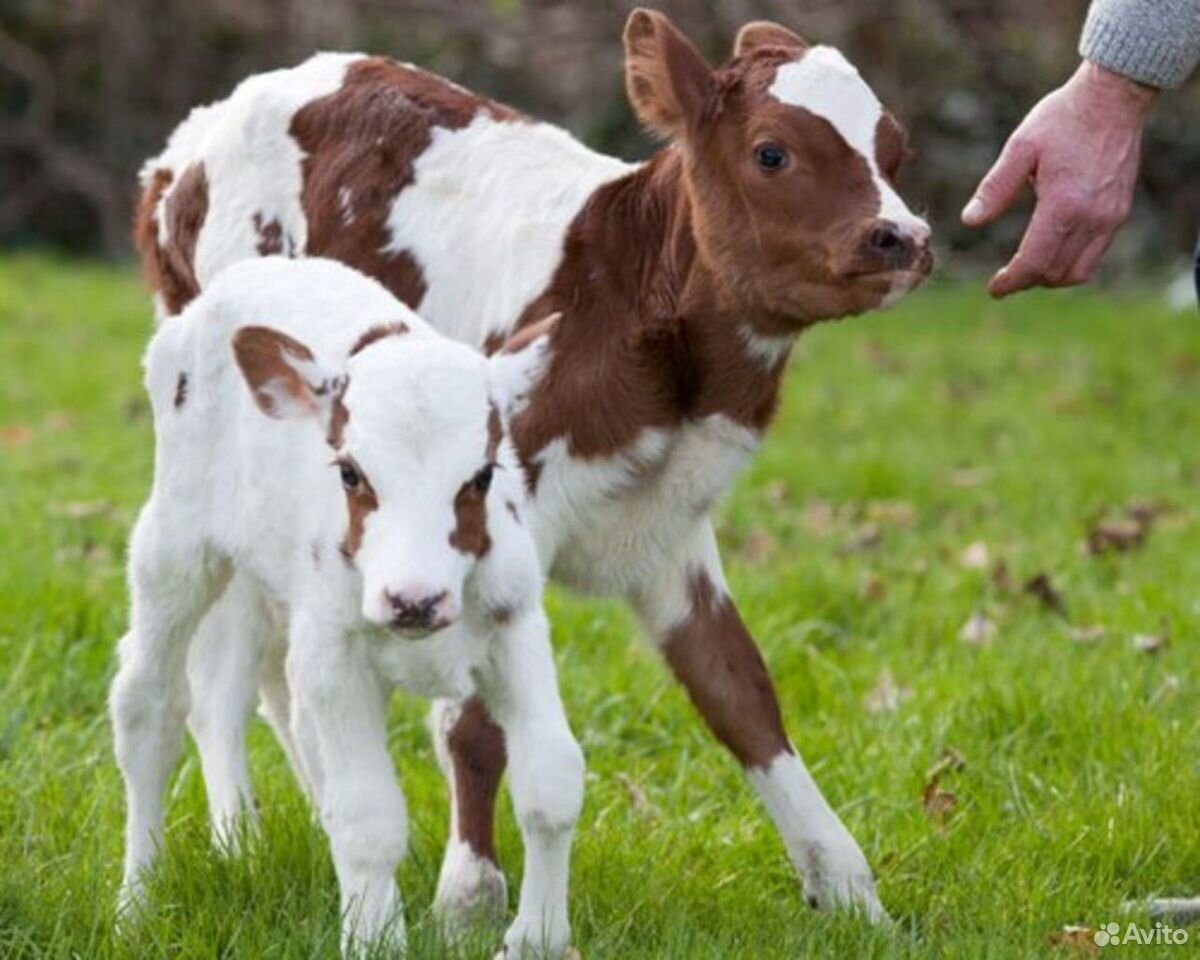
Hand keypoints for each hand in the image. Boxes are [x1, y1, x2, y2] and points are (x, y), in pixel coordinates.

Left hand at [962, 61, 1156, 297]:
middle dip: (1027, 281)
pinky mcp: (1119, 212)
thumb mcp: (1020, 147)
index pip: (1034, 262)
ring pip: (1079, 272)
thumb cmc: (1062, 118)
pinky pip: (1096, 254)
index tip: (994, 289)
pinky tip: (1052, 251)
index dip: (1011, 281)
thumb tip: (970, 221)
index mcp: (1063, 204)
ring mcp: (1110, 217)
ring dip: (1050, 276)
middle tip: (1005, 279)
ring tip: (1027, 268)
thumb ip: (995, 188)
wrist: (1113, 97)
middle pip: (1055, 273)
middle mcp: (1092, 217)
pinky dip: (1072, 263)